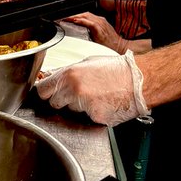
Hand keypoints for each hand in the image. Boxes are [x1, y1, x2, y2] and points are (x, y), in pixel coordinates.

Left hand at [35, 50, 150, 125]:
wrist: (137, 81)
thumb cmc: (115, 70)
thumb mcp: (87, 63)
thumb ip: (68, 72)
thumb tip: (53, 77)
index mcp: (69, 74)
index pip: (43, 90)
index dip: (46, 92)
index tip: (49, 92)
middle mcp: (73, 90)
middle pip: (54, 103)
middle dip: (62, 100)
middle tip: (76, 94)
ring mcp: (83, 105)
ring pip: (70, 111)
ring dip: (78, 107)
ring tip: (94, 96)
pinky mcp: (94, 117)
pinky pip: (86, 118)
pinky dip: (92, 113)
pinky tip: (102, 104)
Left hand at [65, 11, 128, 53]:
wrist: (120, 47)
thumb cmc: (109, 43)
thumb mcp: (99, 34)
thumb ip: (90, 31)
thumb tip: (78, 31)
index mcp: (99, 21)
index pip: (84, 14)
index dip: (74, 14)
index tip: (65, 16)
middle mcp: (99, 20)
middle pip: (84, 13)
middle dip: (72, 14)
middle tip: (62, 15)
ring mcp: (100, 24)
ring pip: (86, 16)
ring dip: (75, 16)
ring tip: (65, 17)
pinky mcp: (101, 30)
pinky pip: (91, 23)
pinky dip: (83, 21)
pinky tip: (76, 21)